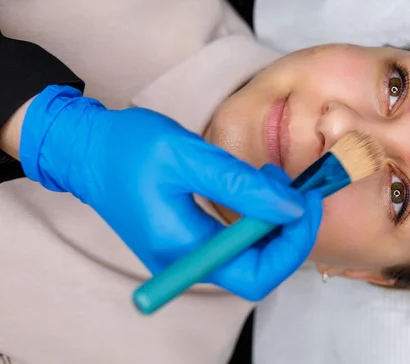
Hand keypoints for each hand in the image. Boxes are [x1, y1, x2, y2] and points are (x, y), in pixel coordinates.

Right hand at [19, 85, 322, 298]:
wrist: (86, 150)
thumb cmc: (128, 149)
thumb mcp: (187, 157)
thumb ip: (241, 185)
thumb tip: (292, 208)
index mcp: (185, 249)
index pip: (257, 274)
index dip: (294, 244)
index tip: (308, 202)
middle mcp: (187, 263)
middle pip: (258, 269)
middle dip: (289, 232)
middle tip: (298, 188)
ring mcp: (185, 256)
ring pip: (249, 255)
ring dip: (274, 222)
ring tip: (275, 178)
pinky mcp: (186, 241)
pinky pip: (234, 243)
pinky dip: (255, 218)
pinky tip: (257, 187)